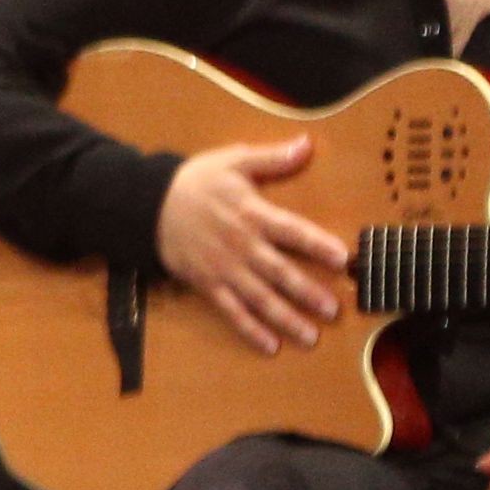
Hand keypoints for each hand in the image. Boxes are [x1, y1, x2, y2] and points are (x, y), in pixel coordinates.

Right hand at [154, 133, 348, 356]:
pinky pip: (230, 310)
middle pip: (279, 272)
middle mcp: (241, 245)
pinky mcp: (207, 283)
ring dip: (285, 318)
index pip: (291, 231)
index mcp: (251, 213)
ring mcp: (223, 268)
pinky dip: (250, 329)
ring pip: (259, 298)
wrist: (146, 203)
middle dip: (307, 292)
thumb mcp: (231, 160)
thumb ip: (271, 157)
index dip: (317, 245)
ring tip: (311, 336)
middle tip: (333, 310)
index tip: (343, 259)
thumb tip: (306, 144)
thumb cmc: (194, 182)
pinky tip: (270, 345)